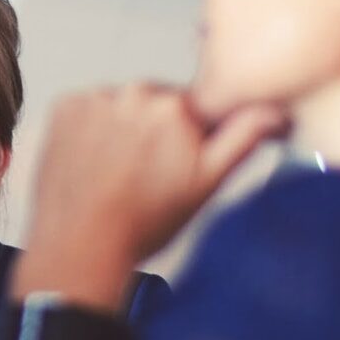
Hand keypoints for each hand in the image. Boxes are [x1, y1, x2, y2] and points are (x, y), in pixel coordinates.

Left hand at [27, 84, 285, 273]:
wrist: (80, 246)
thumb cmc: (142, 224)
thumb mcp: (206, 184)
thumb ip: (243, 137)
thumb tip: (275, 109)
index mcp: (177, 106)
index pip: (195, 108)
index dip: (189, 137)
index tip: (176, 162)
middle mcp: (135, 92)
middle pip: (156, 104)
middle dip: (155, 131)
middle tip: (144, 175)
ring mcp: (95, 98)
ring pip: (121, 106)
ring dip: (121, 129)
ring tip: (115, 173)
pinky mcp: (64, 107)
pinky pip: (87, 109)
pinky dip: (89, 130)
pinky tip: (92, 163)